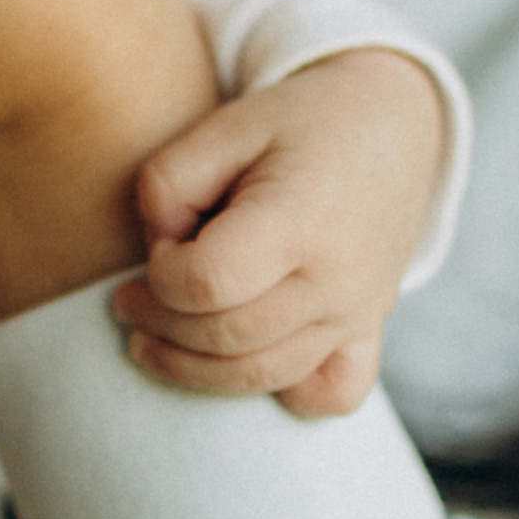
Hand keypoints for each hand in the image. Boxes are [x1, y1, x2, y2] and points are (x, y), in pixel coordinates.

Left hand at [110, 47, 448, 419]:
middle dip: (159, 324)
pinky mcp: (371, 331)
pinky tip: (244, 363)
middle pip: (225, 337)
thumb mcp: (223, 125)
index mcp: (298, 220)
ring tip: (150, 341)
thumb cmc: (297, 123)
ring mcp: (358, 313)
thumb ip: (169, 185)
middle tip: (128, 300)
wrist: (391, 124)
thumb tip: (158, 257)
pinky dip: (285, 395)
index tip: (158, 249)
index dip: (160, 275)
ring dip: (191, 368)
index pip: (204, 284)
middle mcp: (335, 279)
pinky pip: (332, 395)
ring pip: (261, 375)